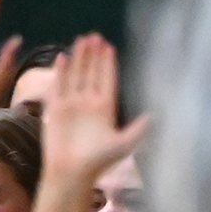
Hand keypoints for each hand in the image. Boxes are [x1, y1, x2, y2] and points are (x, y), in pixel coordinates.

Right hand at [39, 34, 146, 186]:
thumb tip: (155, 114)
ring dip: (79, 58)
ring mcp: (71, 106)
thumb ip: (138, 129)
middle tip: (95, 36)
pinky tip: (63, 57)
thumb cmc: (97, 162)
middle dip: (94, 55)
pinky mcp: (55, 111)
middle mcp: (88, 103)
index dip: (108, 63)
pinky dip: (60, 73)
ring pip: (76, 76)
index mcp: (105, 108)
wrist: (70, 174)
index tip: (109, 46)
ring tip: (81, 40)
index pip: (107, 79)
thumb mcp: (124, 144)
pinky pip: (58, 87)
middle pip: (92, 73)